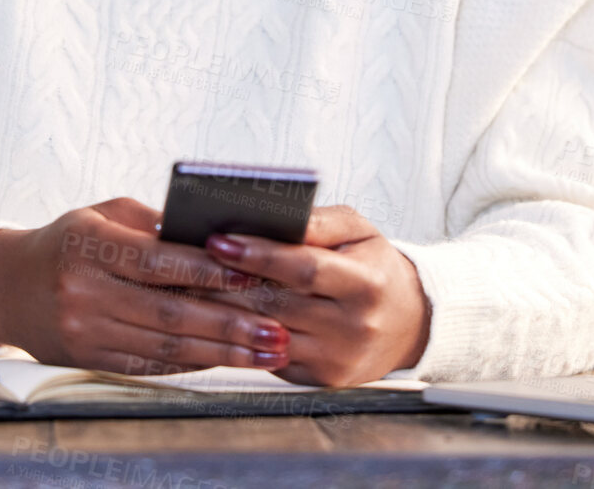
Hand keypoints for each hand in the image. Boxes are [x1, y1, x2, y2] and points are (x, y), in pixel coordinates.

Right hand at [0, 197, 292, 376]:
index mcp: (90, 246)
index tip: (253, 273)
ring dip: (222, 352)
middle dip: (230, 324)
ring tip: (266, 350)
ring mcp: (85, 332)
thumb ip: (157, 226)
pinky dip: (193, 364)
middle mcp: (85, 292)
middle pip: (168, 312)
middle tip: (276, 328)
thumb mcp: (104, 216)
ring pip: (165, 346)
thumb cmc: (68, 242)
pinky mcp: (89, 359)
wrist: (5, 287)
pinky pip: (149, 365)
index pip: (158, 261)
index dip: (208, 270)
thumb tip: (218, 239)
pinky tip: (226, 359)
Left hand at [196, 204, 430, 386]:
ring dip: (221, 310)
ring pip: (264, 334)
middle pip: (276, 304)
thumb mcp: (359, 232)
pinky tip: (211, 314)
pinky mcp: (319, 380)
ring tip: (187, 283)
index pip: (304, 268)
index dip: (258, 254)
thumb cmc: (373, 267)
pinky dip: (237, 336)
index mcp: (366, 285)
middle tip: (184, 260)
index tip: (218, 239)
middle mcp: (353, 328)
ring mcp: (335, 360)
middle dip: (225, 282)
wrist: (409, 322)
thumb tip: (275, 214)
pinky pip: (267, 357)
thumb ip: (319, 222)